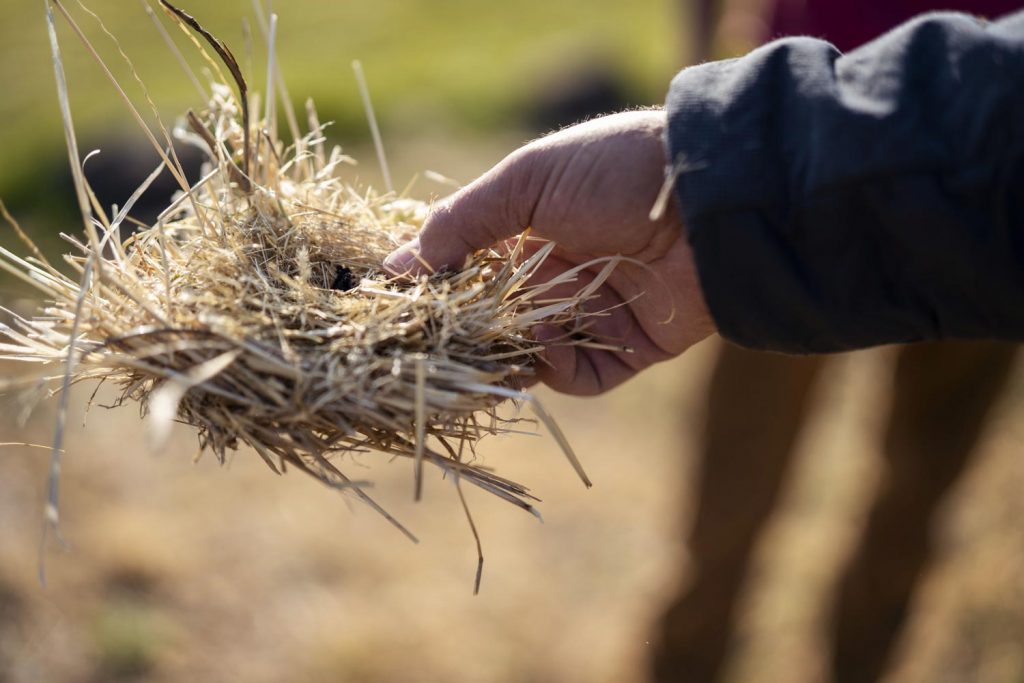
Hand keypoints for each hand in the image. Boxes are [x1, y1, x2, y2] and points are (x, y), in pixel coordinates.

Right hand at [384, 110, 715, 394]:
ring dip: (505, 358)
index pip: (469, 271)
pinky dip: (557, 368)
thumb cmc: (615, 172)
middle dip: (467, 337)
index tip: (402, 307)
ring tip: (486, 354)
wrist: (710, 196)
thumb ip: (460, 224)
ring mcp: (595, 313)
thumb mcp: (527, 182)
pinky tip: (547, 346)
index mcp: (530, 231)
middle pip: (497, 321)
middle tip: (436, 348)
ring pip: (533, 355)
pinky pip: (582, 376)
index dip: (438, 291)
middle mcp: (560, 275)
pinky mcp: (630, 346)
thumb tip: (395, 267)